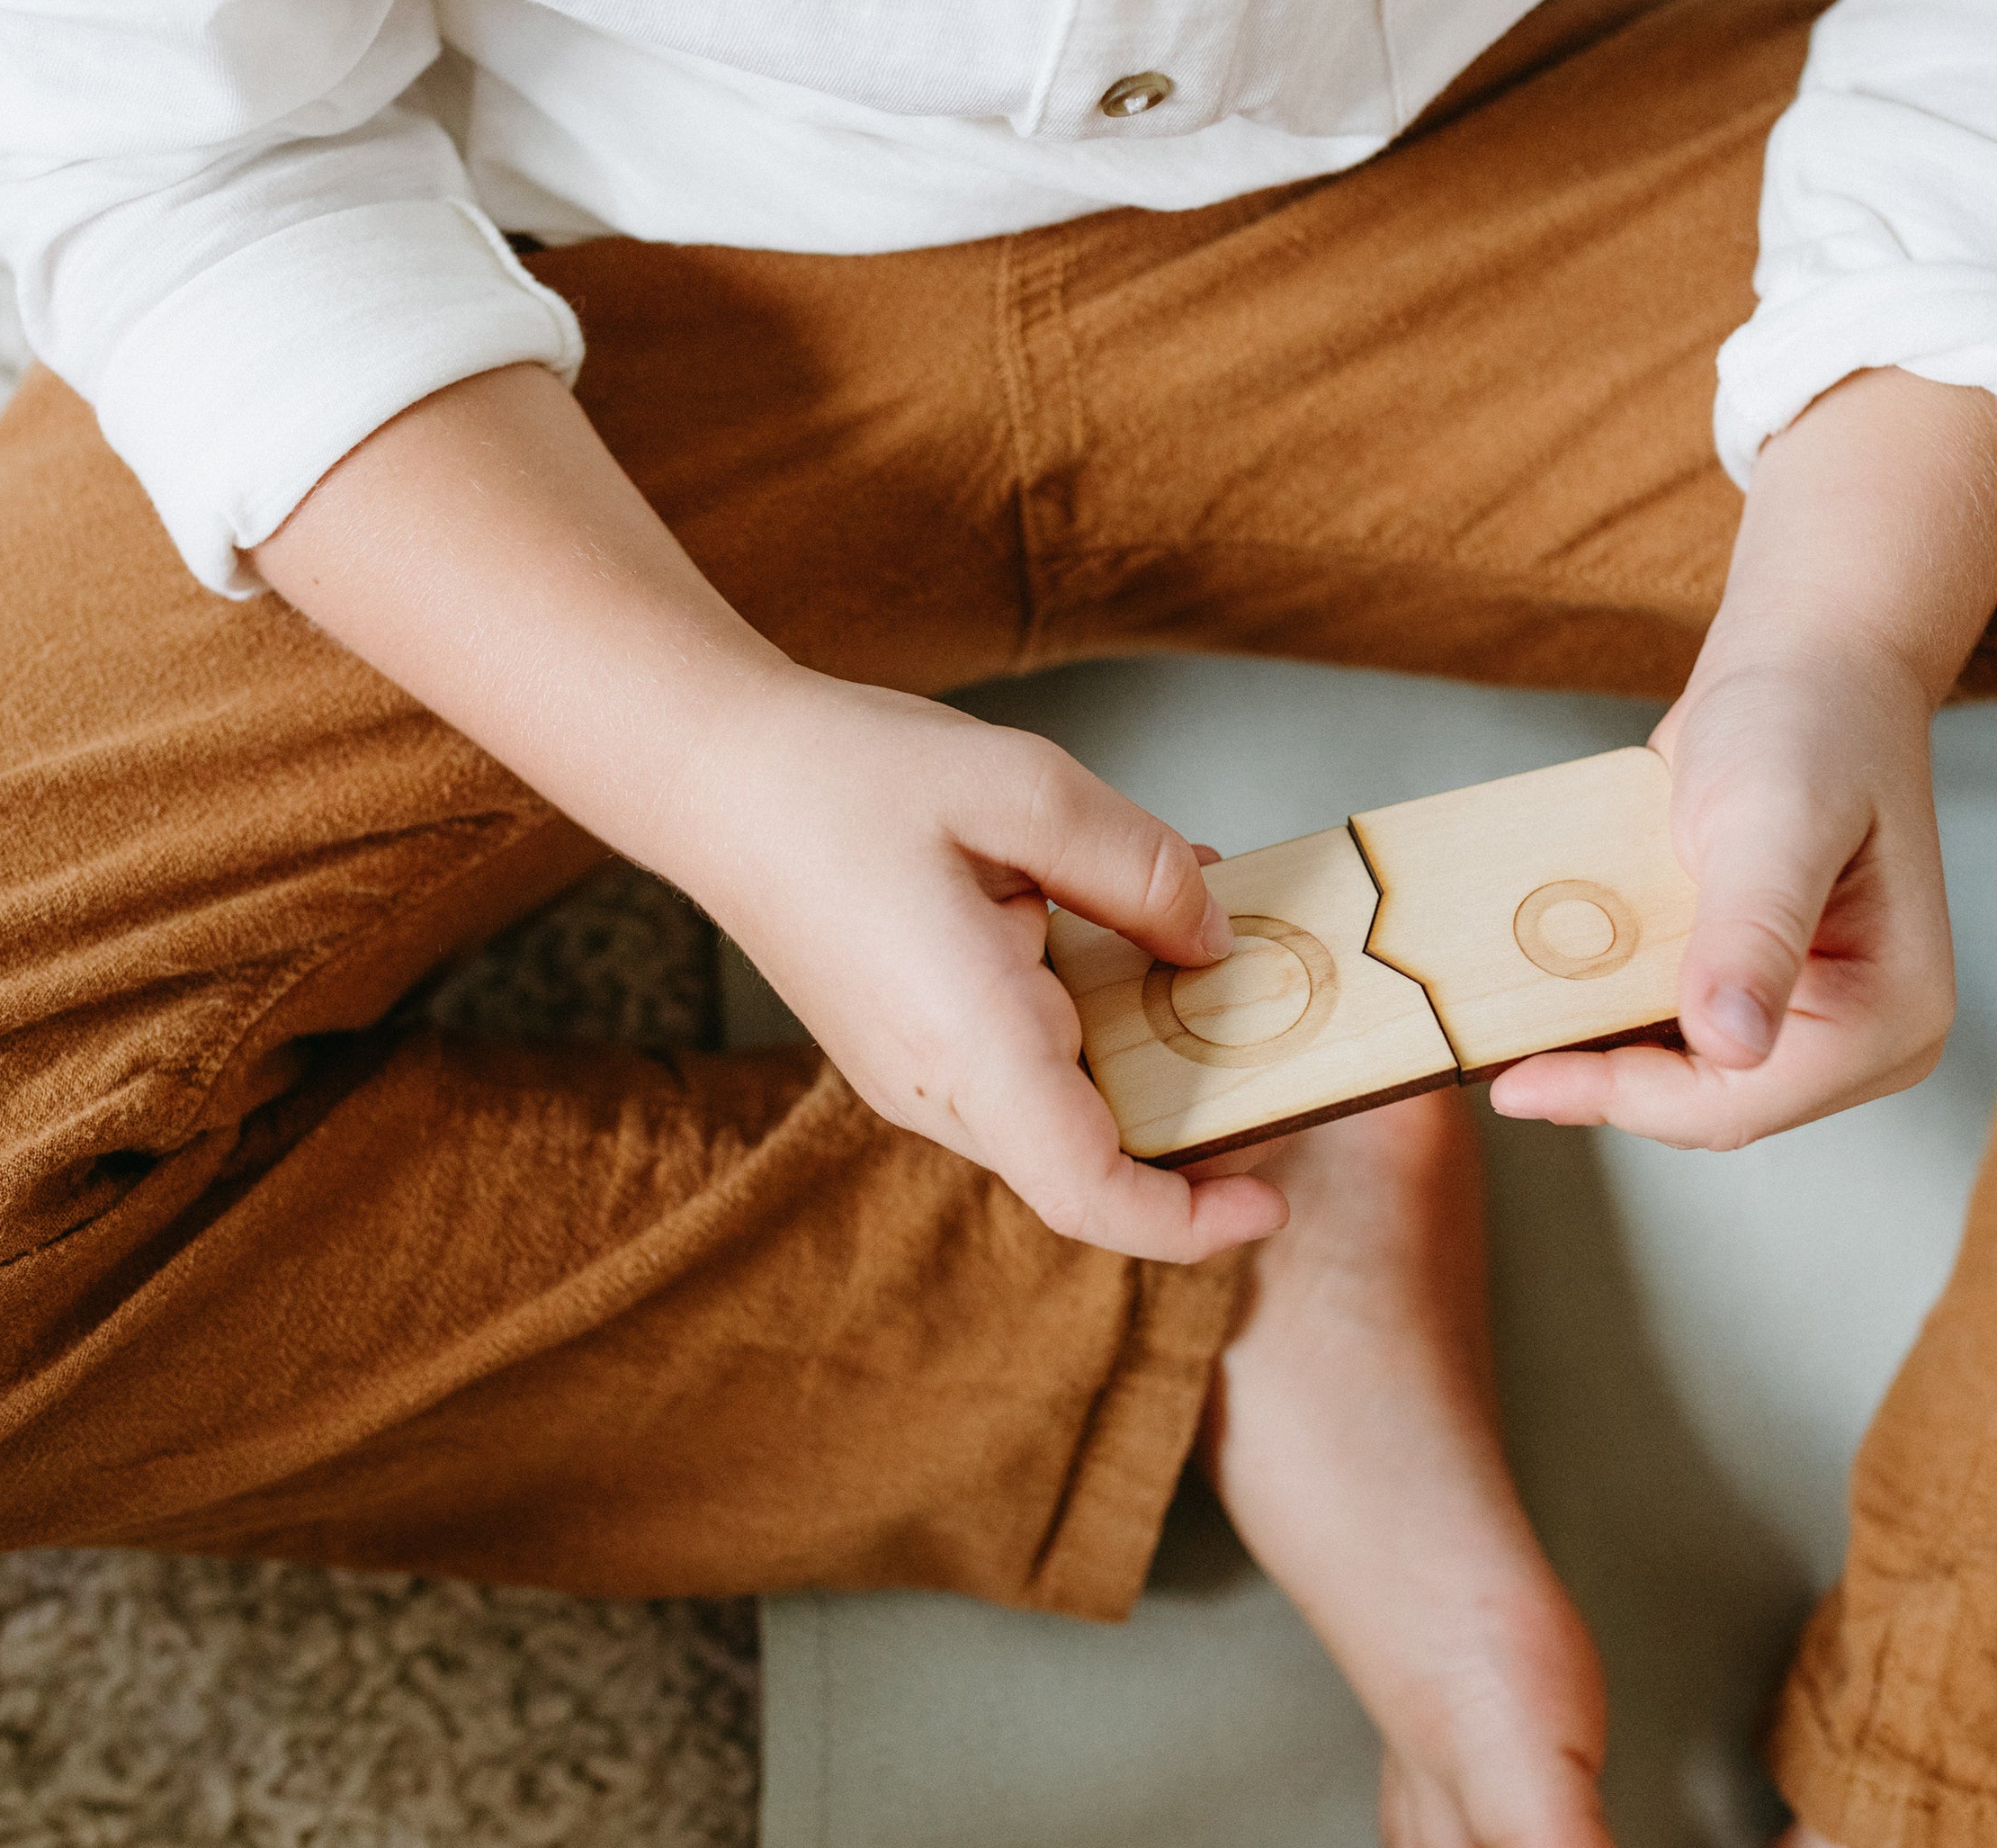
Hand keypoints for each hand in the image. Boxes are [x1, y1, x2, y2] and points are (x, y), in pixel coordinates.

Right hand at [684, 669, 1290, 1262]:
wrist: (715, 776)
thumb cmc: (847, 776)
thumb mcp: (1021, 788)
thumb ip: (1135, 868)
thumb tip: (1212, 940)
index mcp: (967, 1036)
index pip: (1089, 1191)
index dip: (1191, 1221)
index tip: (1271, 1197)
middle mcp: (938, 1088)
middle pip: (1094, 1163)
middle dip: (1197, 1126)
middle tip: (1281, 1043)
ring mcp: (917, 1082)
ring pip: (1064, 1120)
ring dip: (1146, 1069)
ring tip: (1204, 968)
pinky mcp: (912, 1055)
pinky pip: (1026, 1077)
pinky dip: (1095, 1034)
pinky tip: (1121, 942)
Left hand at [1486, 367, 1996, 1149]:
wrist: (1803, 665)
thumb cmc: (1805, 721)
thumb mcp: (1772, 817)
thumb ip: (1754, 929)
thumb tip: (1733, 1043)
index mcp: (1891, 1018)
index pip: (1738, 1104)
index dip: (1624, 1099)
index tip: (1520, 1082)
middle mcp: (1863, 1038)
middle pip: (1707, 1108)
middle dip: (1606, 1083)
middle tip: (1492, 1055)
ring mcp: (1812, 1021)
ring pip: (1682, 1084)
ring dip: (1598, 1057)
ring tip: (1502, 1032)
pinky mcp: (1762, 993)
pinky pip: (1673, 1037)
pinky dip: (1610, 1022)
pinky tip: (1544, 999)